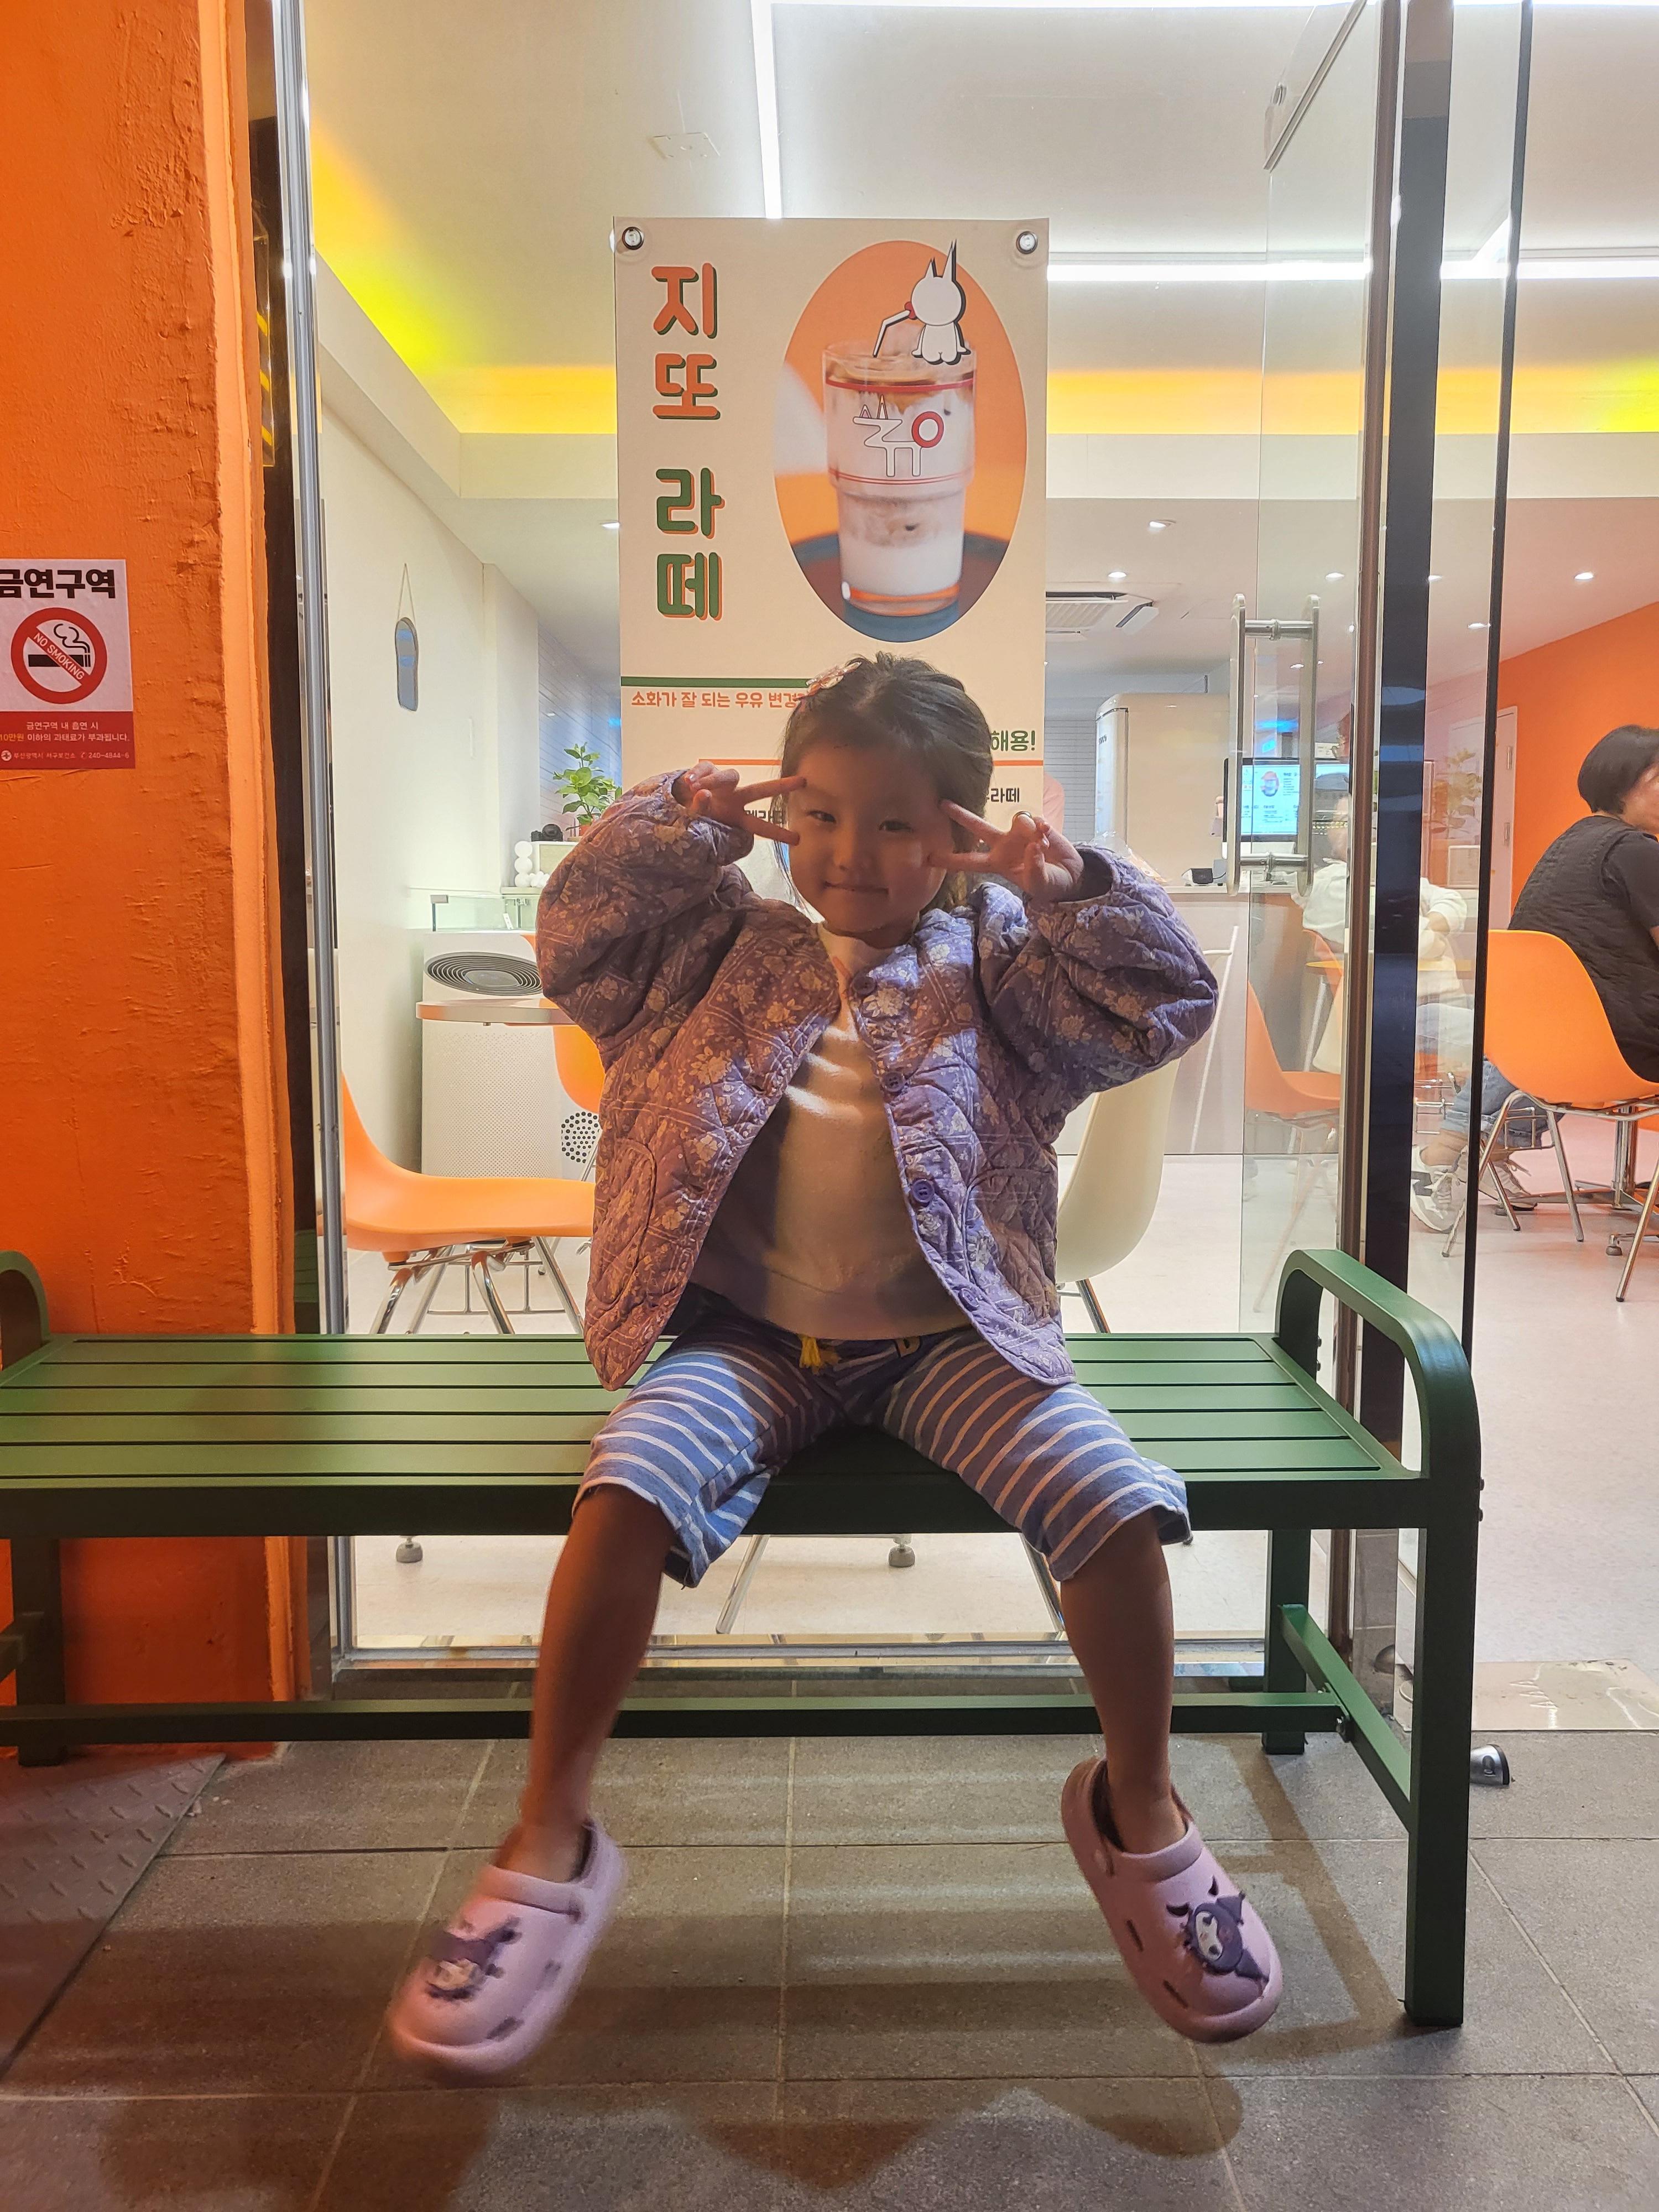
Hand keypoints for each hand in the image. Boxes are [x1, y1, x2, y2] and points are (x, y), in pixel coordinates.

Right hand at [673, 762, 802, 844]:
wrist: (669, 806)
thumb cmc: (688, 820)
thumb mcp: (694, 826)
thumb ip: (700, 812)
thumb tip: (703, 793)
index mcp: (735, 818)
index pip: (759, 826)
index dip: (777, 833)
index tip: (798, 840)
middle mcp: (734, 799)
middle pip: (761, 791)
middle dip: (780, 787)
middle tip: (802, 782)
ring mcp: (722, 784)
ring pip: (731, 776)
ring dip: (714, 781)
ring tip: (694, 789)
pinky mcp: (708, 770)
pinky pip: (707, 768)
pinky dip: (697, 775)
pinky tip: (687, 782)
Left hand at [928, 803, 1083, 904]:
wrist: (1071, 876)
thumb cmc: (1049, 884)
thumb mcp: (1039, 885)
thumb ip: (1034, 868)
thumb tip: (1032, 844)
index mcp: (997, 863)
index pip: (970, 861)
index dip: (951, 861)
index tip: (930, 857)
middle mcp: (1004, 844)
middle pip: (978, 826)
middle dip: (960, 814)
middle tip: (942, 803)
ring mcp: (1020, 833)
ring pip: (1016, 820)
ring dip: (1027, 829)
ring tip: (1041, 844)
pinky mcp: (1038, 825)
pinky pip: (1037, 820)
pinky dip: (1043, 829)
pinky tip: (1048, 835)